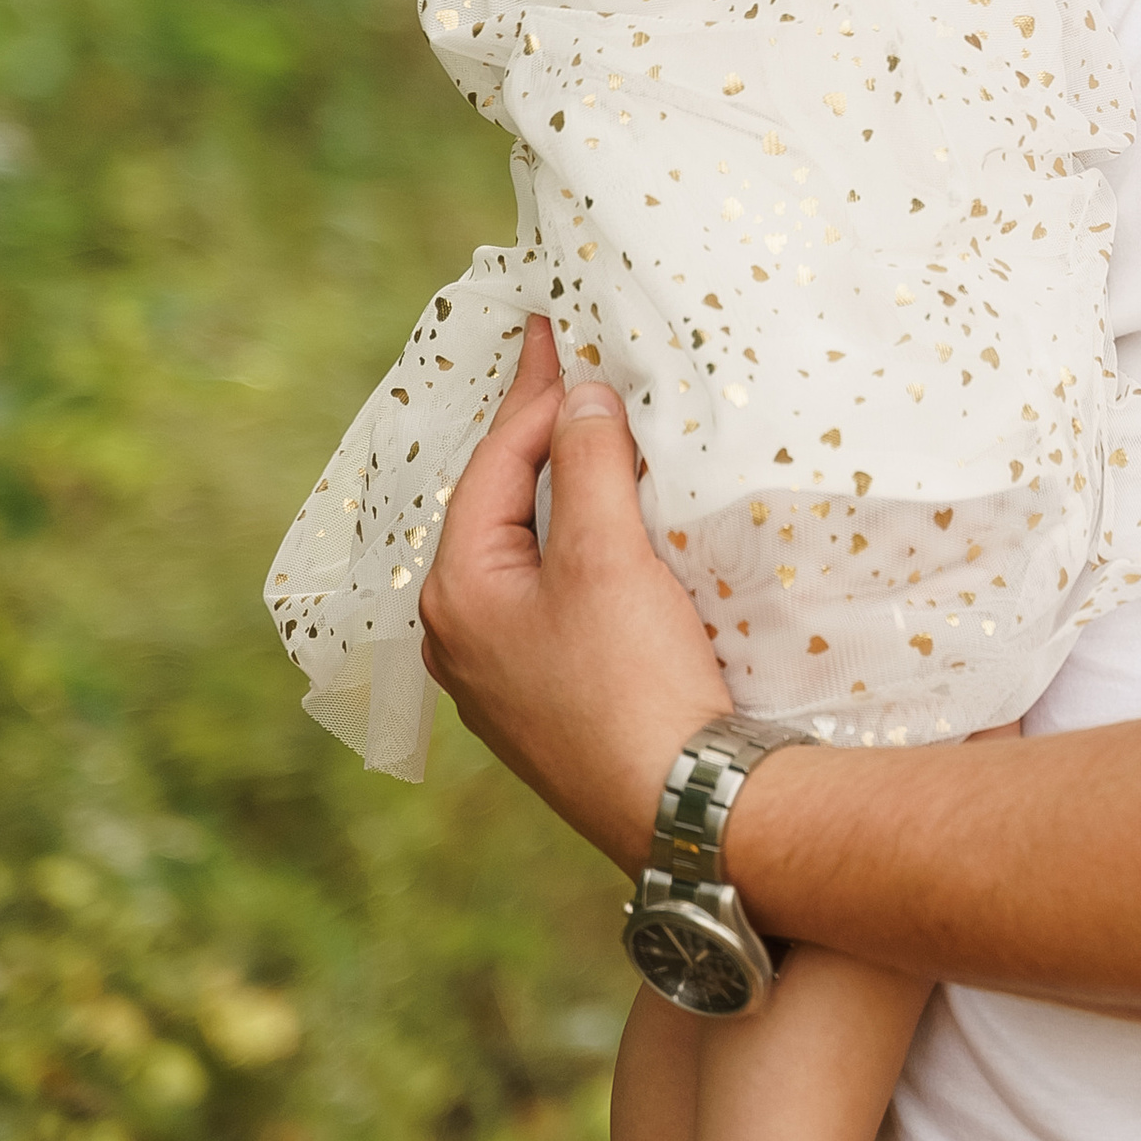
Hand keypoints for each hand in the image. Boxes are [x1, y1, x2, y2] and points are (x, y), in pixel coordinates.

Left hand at [417, 314, 722, 868]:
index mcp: (457, 594)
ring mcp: (500, 681)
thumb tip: (582, 399)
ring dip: (553, 496)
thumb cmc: (633, 681)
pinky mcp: (547, 707)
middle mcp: (461, 639)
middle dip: (531, 440)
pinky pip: (547, 602)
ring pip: (520, 558)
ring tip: (582, 440)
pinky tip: (603, 540)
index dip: (532, 394)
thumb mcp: (608, 557)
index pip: (493, 465)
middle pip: (495, 509)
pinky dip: (571, 552)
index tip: (554, 331)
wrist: (682, 810)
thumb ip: (590, 464)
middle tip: (560, 372)